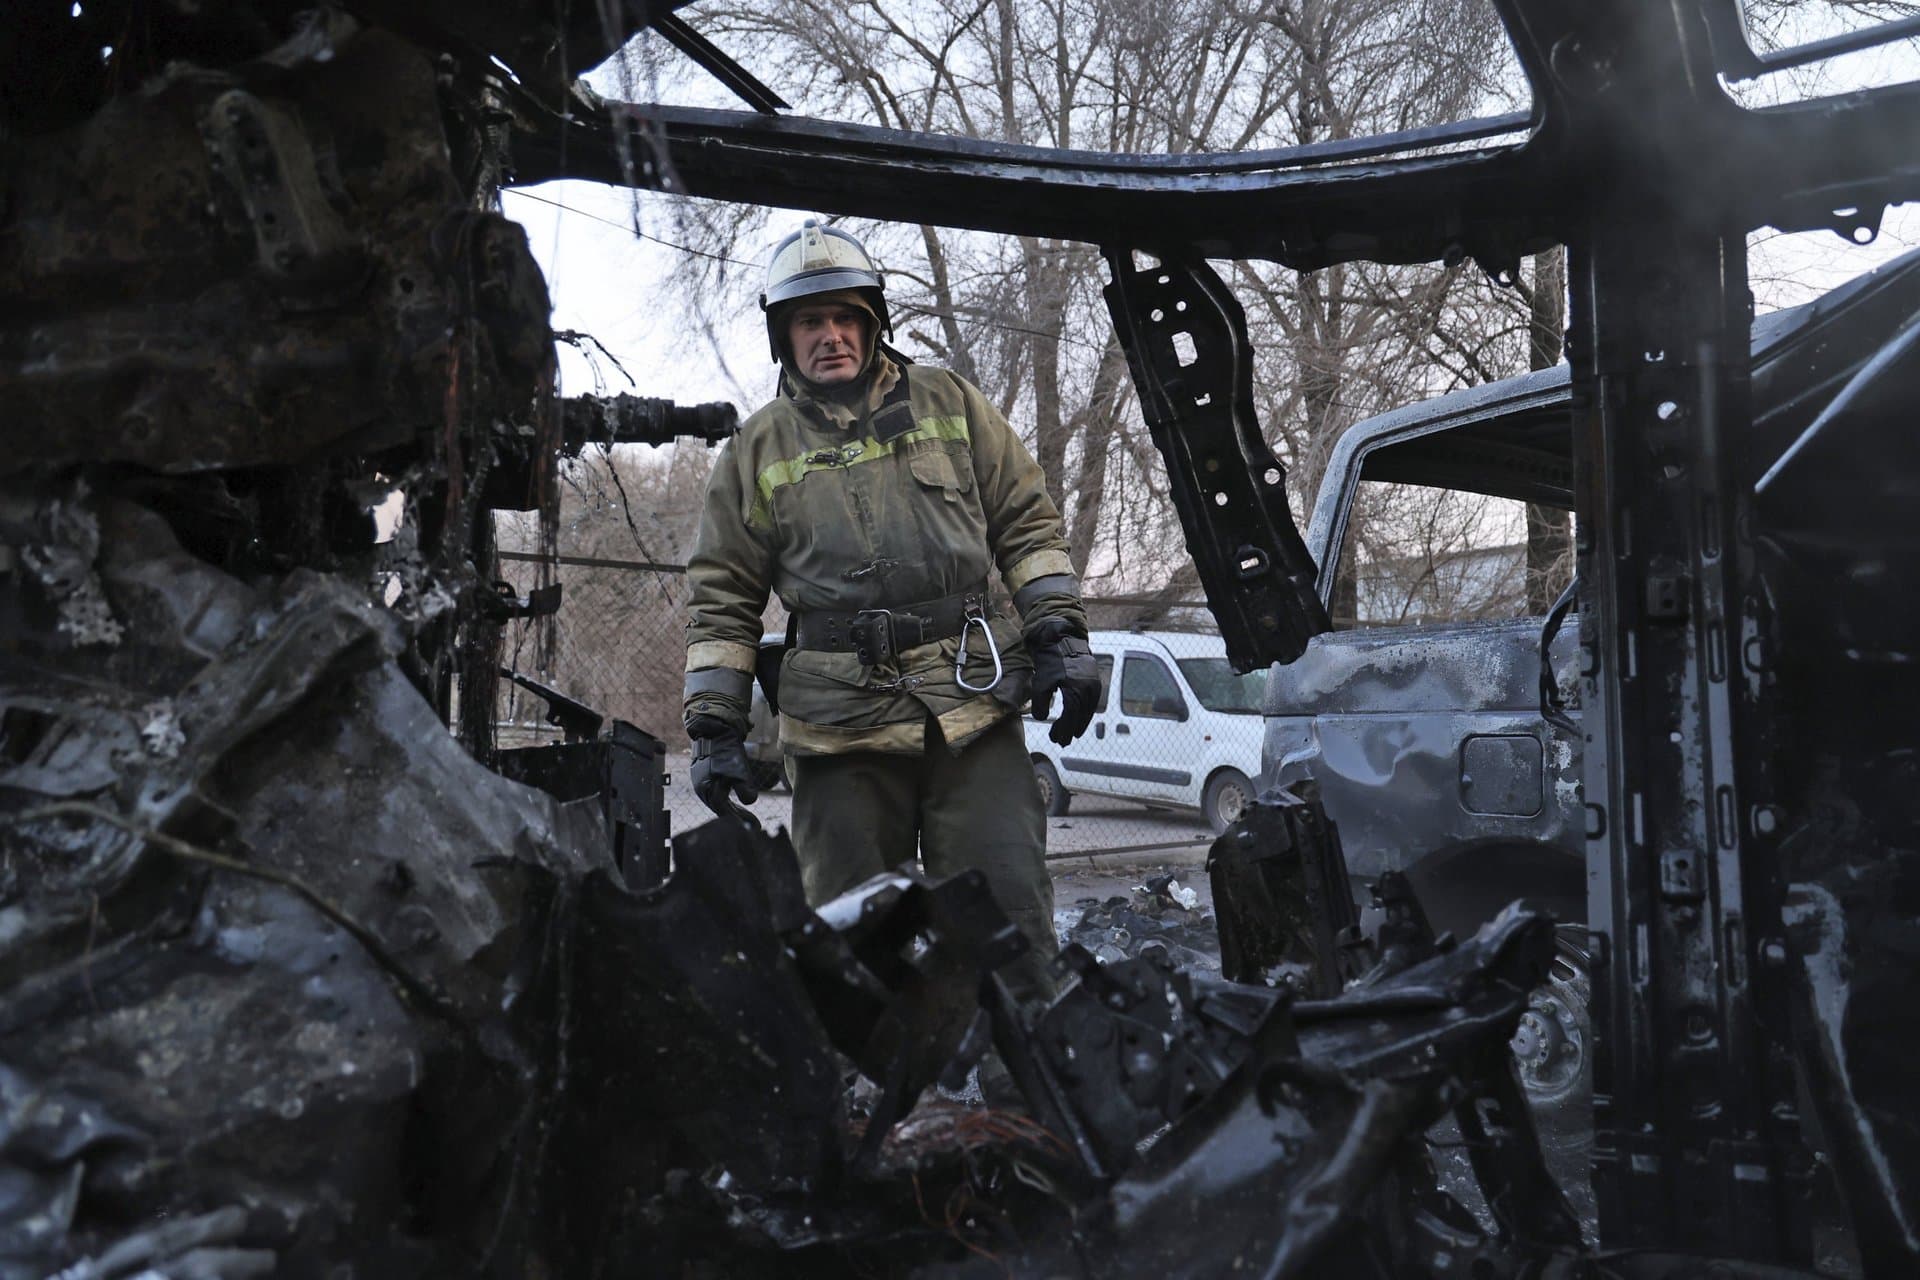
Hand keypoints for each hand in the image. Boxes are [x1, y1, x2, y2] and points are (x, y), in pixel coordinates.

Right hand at [687, 713, 758, 819]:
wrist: (713, 728)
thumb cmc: (726, 750)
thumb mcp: (740, 771)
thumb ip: (745, 790)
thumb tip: (750, 803)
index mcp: (708, 790)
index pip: (725, 812)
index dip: (740, 819)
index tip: (755, 825)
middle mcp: (701, 788)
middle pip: (719, 808)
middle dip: (735, 816)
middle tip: (751, 822)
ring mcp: (699, 780)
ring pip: (716, 800)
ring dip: (729, 807)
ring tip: (743, 812)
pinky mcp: (701, 773)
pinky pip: (713, 790)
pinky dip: (723, 796)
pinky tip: (731, 795)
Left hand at [1028, 620, 1098, 745]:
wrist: (1062, 639)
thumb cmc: (1050, 661)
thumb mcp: (1041, 682)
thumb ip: (1040, 703)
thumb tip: (1042, 719)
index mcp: (1076, 690)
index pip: (1071, 717)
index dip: (1064, 729)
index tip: (1057, 739)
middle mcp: (1089, 689)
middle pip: (1081, 716)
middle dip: (1071, 729)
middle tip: (1062, 741)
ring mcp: (1094, 684)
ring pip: (1088, 710)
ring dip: (1079, 723)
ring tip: (1071, 732)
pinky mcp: (1095, 680)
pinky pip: (1092, 701)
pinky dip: (1084, 712)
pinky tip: (1078, 716)